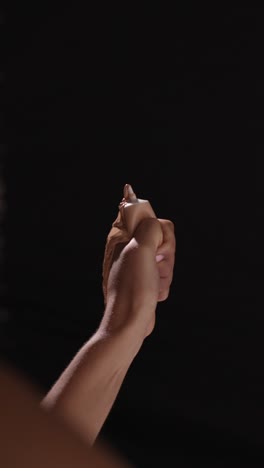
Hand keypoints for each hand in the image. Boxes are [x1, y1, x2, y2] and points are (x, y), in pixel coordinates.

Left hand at [101, 217, 175, 338]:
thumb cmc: (133, 287)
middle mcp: (132, 251)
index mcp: (126, 239)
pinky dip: (163, 286)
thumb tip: (157, 226)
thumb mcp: (139, 249)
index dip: (163, 238)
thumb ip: (149, 229)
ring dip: (165, 274)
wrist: (130, 322)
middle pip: (165, 243)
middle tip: (155, 268)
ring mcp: (140, 268)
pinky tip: (154, 294)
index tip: (156, 251)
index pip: (156, 224)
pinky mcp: (146, 283)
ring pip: (167, 261)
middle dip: (166, 259)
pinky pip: (165, 277)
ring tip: (153, 284)